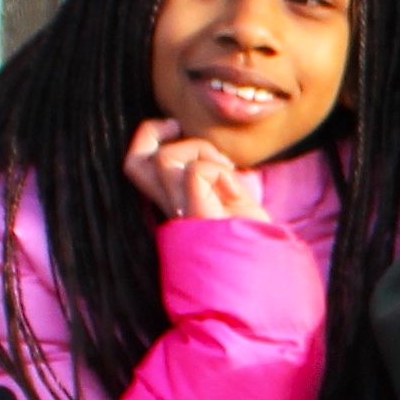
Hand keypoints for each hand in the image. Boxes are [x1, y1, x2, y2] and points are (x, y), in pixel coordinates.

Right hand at [122, 116, 265, 223]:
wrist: (266, 271)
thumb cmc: (253, 235)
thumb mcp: (230, 196)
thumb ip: (213, 175)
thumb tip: (212, 150)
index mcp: (176, 202)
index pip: (137, 165)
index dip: (147, 137)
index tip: (175, 128)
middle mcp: (171, 209)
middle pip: (133, 162)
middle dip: (151, 132)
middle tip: (180, 130)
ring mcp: (181, 215)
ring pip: (166, 159)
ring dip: (202, 152)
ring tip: (228, 173)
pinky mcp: (196, 218)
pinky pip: (195, 172)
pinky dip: (219, 171)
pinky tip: (235, 193)